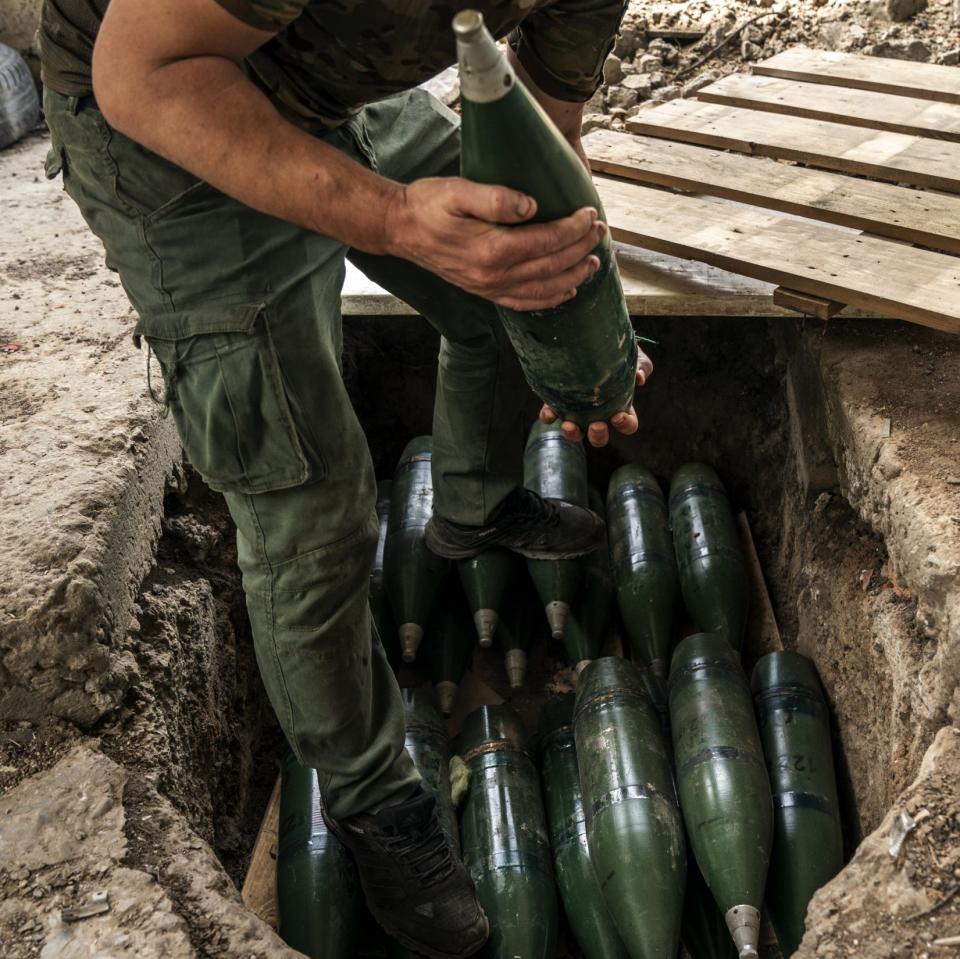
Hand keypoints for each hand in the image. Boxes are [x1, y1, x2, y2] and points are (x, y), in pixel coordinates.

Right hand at [384, 177, 604, 310]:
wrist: (400, 228)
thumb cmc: (428, 204)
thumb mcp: (458, 190)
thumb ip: (495, 197)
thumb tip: (531, 206)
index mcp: (492, 249)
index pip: (547, 240)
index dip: (573, 228)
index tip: (589, 214)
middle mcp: (493, 275)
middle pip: (551, 266)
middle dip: (580, 250)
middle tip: (600, 234)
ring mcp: (489, 288)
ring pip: (543, 290)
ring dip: (572, 278)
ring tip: (592, 263)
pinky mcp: (484, 292)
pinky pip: (524, 303)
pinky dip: (549, 300)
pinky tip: (565, 291)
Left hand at [538, 347, 654, 446]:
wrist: (591, 334)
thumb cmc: (617, 349)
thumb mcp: (633, 355)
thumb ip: (642, 366)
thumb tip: (640, 378)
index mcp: (619, 406)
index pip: (627, 425)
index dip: (625, 425)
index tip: (618, 416)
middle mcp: (597, 413)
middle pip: (599, 436)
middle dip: (598, 435)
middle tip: (596, 425)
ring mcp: (576, 409)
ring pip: (574, 433)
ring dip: (572, 434)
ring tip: (569, 424)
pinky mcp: (557, 400)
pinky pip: (551, 415)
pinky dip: (549, 416)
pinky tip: (549, 411)